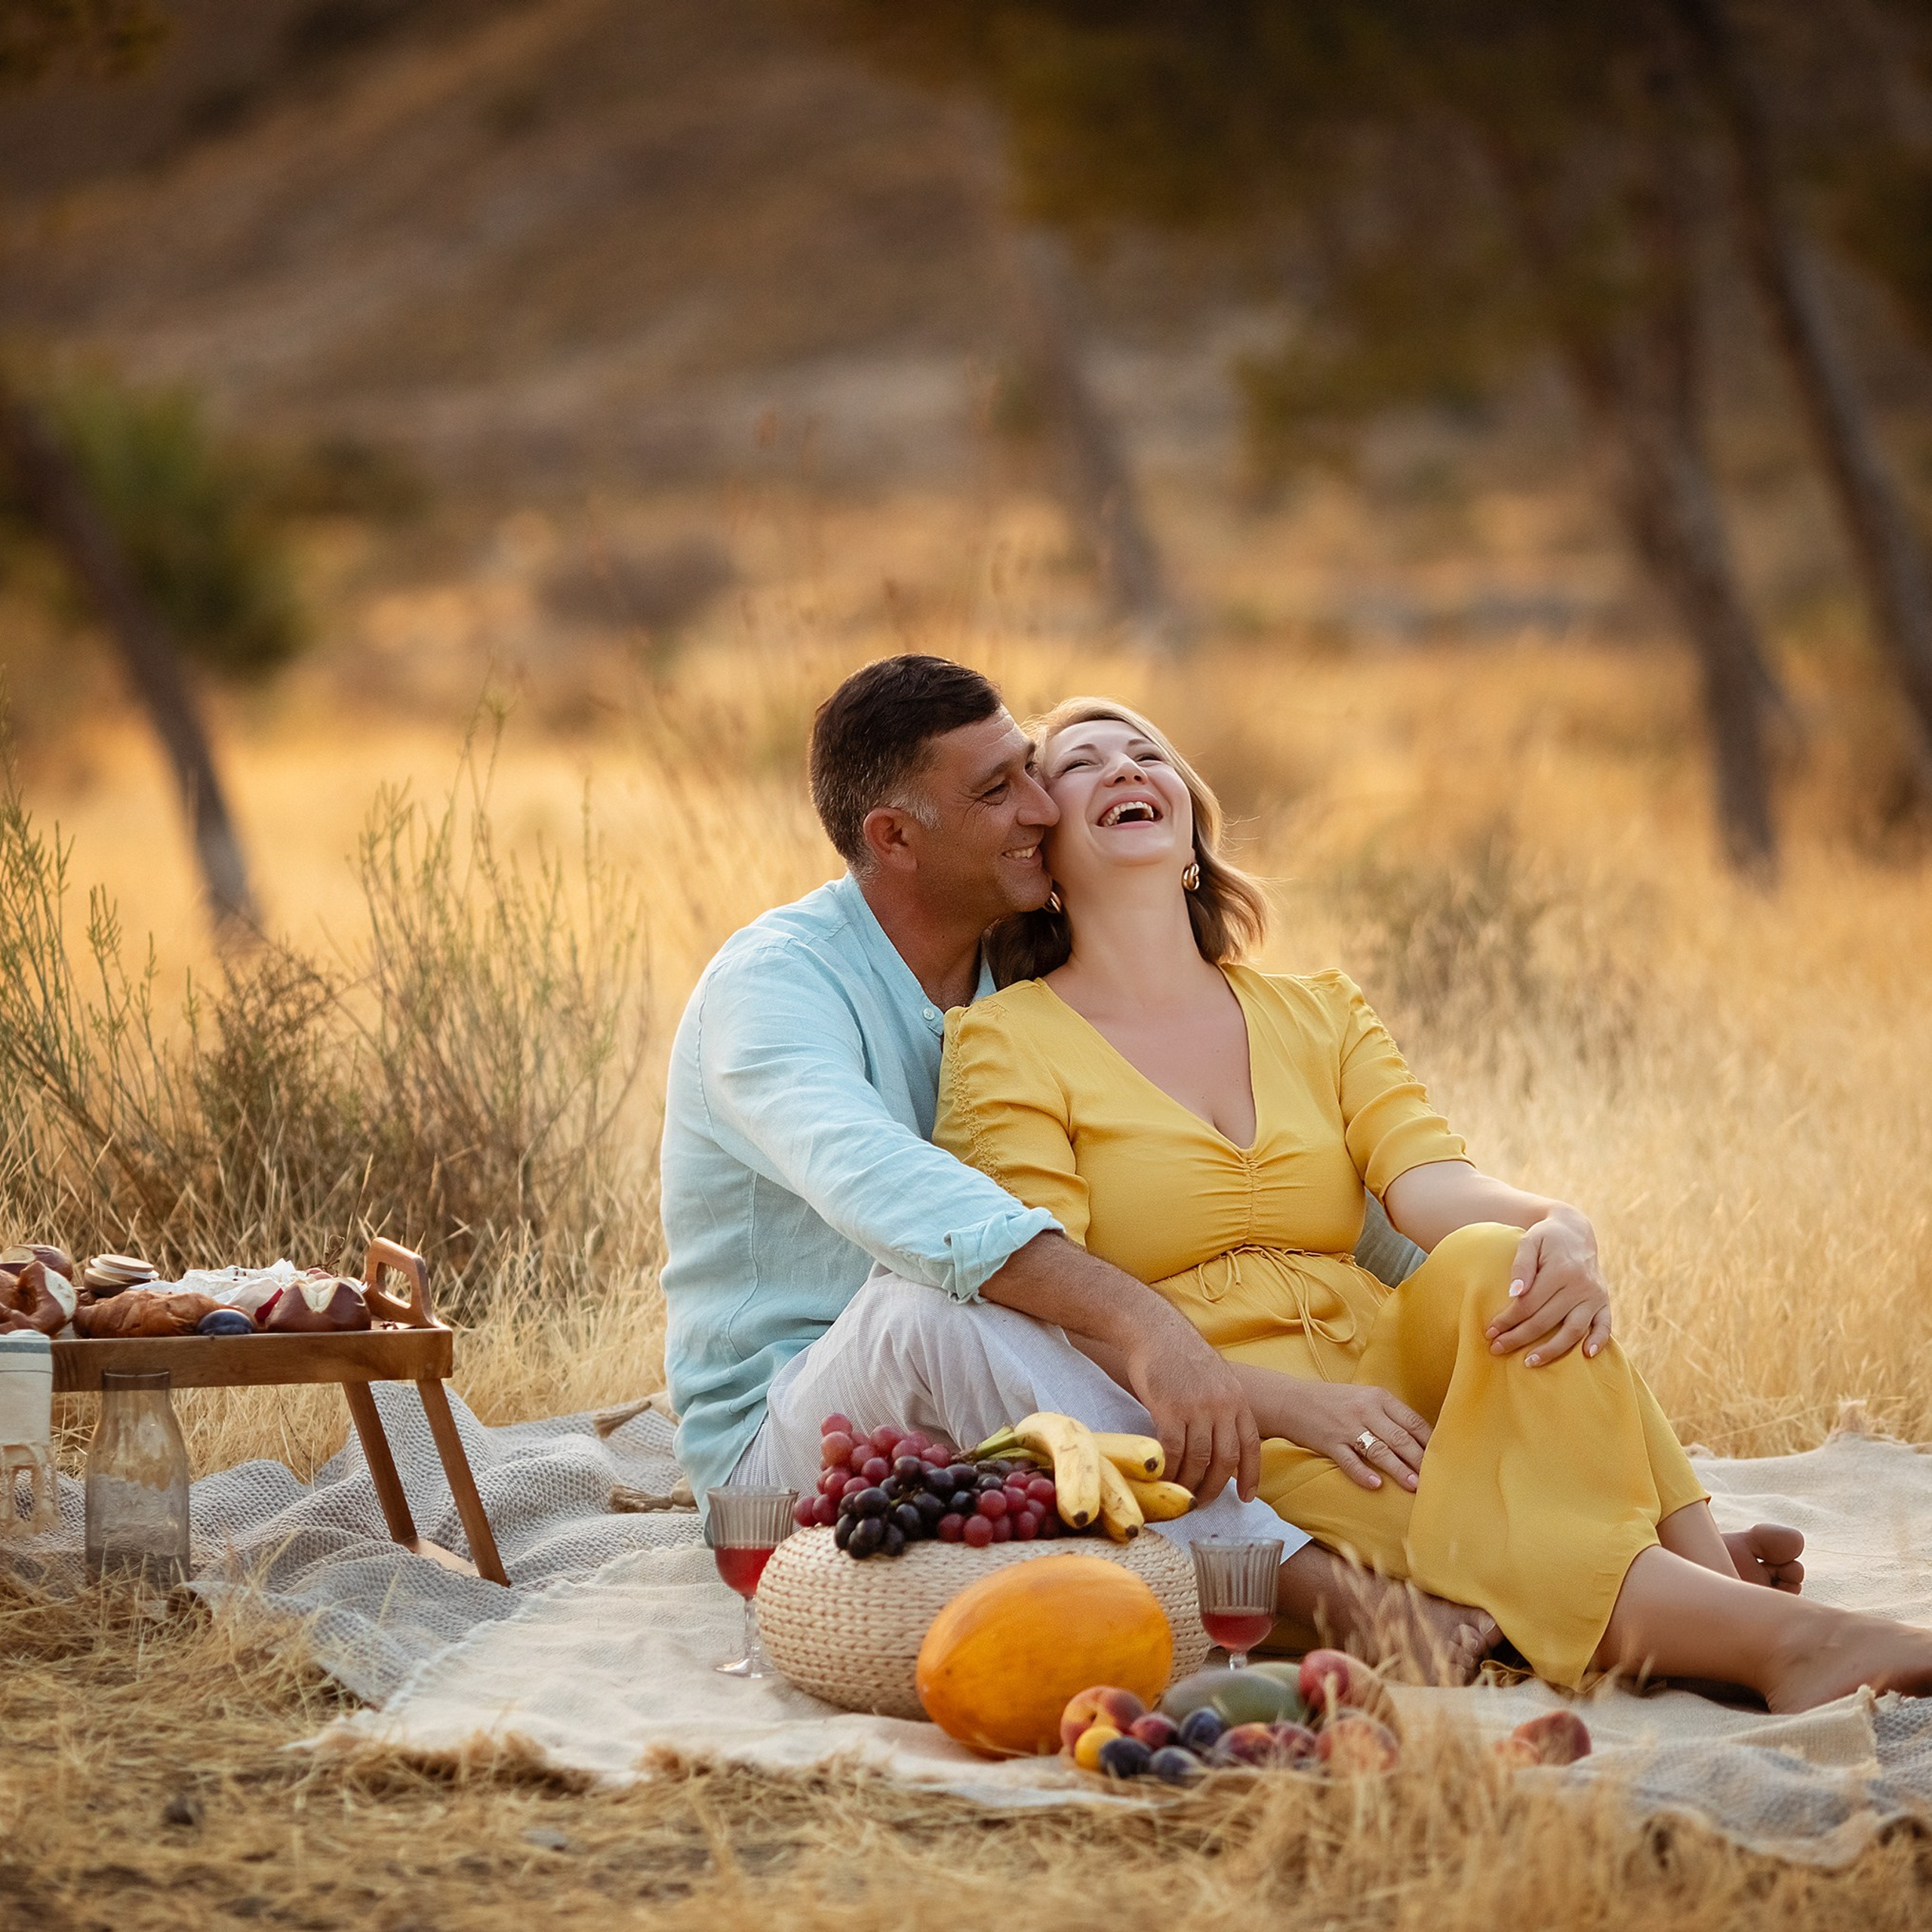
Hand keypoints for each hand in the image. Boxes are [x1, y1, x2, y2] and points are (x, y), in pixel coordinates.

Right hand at [1123, 1319, 1259, 1505]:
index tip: (1245, 1496)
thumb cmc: (1182, 1355)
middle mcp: (1221, 1405)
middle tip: (1203, 1501)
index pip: (1250, 1445)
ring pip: (1199, 1459)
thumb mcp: (1216, 1378)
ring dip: (1190, 1483)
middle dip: (1215, 1486)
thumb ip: (1223, 1407)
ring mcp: (1196, 1408)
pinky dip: (1170, 1469)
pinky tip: (1164, 1476)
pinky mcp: (1169, 1410)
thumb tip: (1221, 1440)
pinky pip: (1173, 1451)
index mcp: (1237, 1399)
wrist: (1156, 1331)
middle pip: (1225, 1459)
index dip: (1250, 1475)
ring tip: (1182, 1494)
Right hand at [1263, 1379, 1430, 1492]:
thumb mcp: (1363, 1398)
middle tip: (1436, 1479)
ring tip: (1414, 1486)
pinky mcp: (1330, 1442)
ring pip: (1380, 1450)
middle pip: (1400, 1438)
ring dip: (1398, 1469)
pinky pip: (1350, 1460)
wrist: (1291, 1401)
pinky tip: (1375, 1484)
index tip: (1445, 1459)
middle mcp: (1365, 1410)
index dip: (1431, 1442)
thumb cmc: (1332, 1402)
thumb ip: (1388, 1415)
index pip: (1413, 1421)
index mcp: (1378, 1397)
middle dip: (1420, 1460)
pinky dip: (1363, 1473)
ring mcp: (1347, 1427)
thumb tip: (1419, 1440)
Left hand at [1485, 1206, 1611, 1365]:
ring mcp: (1595, 1295)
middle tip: (1497, 1348)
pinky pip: (1604, 1325)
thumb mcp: (1530, 1241)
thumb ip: (1521, 1265)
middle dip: (1518, 1337)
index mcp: (1561, 1270)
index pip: (1529, 1304)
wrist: (1576, 1231)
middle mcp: (1580, 1285)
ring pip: (1573, 1331)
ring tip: (1529, 1362)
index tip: (1490, 1331)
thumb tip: (1514, 1293)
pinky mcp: (1604, 1301)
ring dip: (1552, 1350)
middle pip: (1546, 1320)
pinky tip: (1586, 1356)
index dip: (1507, 1320)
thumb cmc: (1546, 1238)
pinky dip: (1598, 1341)